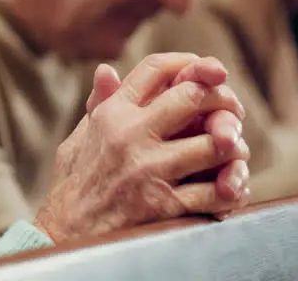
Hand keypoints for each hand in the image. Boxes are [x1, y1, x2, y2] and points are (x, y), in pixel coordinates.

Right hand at [33, 53, 249, 243]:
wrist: (63, 235)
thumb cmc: (73, 185)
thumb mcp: (79, 138)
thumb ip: (99, 104)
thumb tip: (107, 69)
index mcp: (112, 114)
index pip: (154, 69)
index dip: (187, 62)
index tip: (205, 71)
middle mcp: (131, 134)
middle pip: (192, 96)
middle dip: (220, 99)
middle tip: (231, 112)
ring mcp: (149, 169)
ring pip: (215, 144)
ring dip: (233, 148)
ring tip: (234, 152)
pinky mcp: (164, 204)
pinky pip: (214, 191)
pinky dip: (231, 188)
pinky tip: (230, 187)